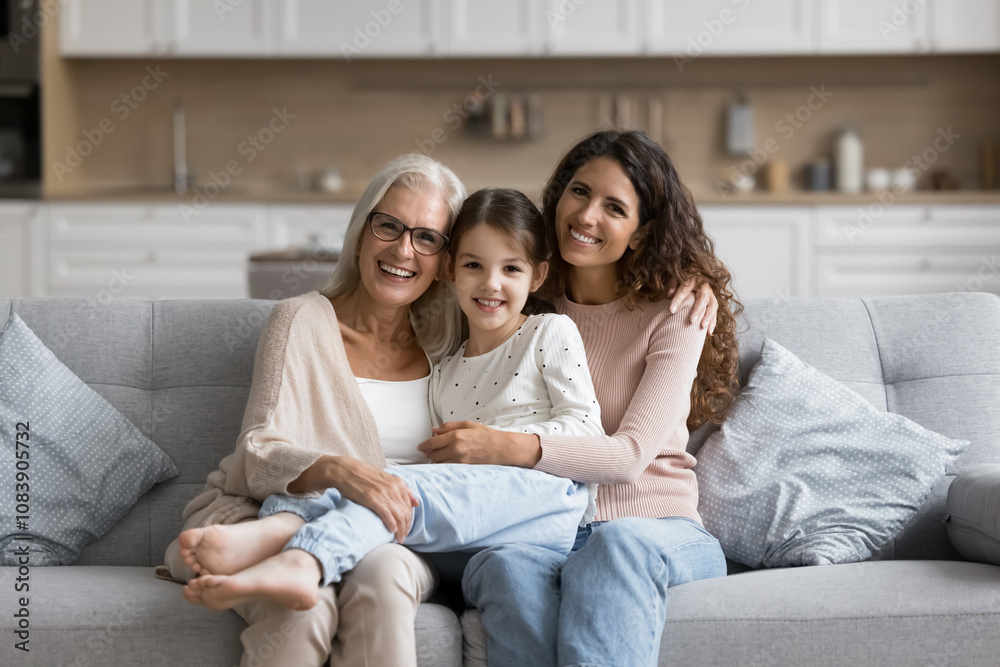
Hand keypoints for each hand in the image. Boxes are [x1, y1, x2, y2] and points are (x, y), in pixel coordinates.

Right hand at [325, 457, 418, 543]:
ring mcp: (384, 493)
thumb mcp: (387, 479)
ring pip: (399, 516)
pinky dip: (391, 524)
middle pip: (406, 513)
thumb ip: (403, 490)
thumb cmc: (365, 476)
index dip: (409, 520)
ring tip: (398, 538)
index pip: (409, 506)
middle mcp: (394, 488)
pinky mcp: (373, 499)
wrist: (345, 470)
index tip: (406, 529)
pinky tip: (392, 530)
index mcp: (399, 483)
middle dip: (406, 527)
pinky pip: (387, 515)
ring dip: (400, 530)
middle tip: (402, 537)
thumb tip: (417, 503)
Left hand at [417, 422, 540, 466]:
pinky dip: (445, 464)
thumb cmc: (486, 435)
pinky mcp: (464, 468)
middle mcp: (456, 449)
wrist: (501, 448)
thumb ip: (448, 426)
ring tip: (441, 455)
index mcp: (456, 436)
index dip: (424, 445)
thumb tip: (434, 430)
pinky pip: (448, 468)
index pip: (432, 443)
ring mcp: (460, 461)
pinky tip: (447, 461)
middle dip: (430, 453)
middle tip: (430, 450)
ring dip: (437, 459)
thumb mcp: (467, 424)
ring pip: (440, 463)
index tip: (420, 447)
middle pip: (433, 455)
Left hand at [667, 277, 718, 334]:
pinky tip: (709, 331)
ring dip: (709, 316)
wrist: (693, 277)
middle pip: (703, 298)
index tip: (671, 310)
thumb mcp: (675, 280)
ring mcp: (710, 294)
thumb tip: (669, 294)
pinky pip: (715, 312)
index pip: (685, 289)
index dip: (678, 299)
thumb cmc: (680, 281)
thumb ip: (672, 286)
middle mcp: (704, 286)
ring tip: (703, 326)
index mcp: (693, 278)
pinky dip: (713, 322)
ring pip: (713, 305)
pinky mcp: (713, 301)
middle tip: (691, 320)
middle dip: (698, 310)